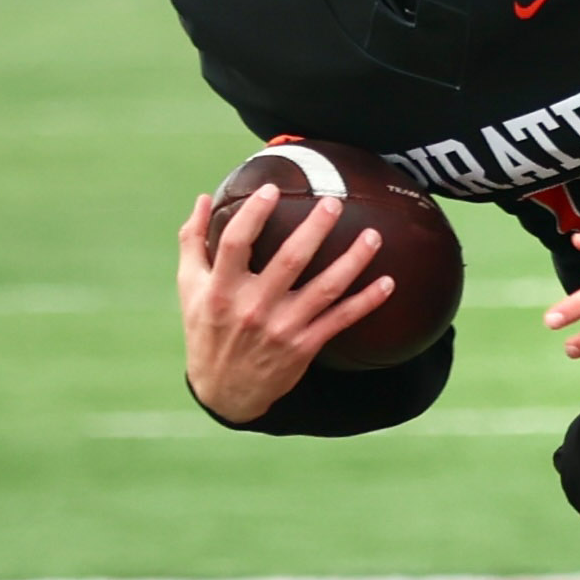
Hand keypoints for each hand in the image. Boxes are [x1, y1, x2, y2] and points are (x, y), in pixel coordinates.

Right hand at [177, 185, 395, 423]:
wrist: (225, 390)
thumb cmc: (207, 328)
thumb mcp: (191, 287)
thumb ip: (194, 241)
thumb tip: (204, 198)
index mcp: (222, 288)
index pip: (236, 243)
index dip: (254, 214)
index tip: (273, 189)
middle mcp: (253, 307)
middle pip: (289, 260)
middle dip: (314, 229)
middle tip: (334, 202)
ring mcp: (282, 327)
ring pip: (324, 289)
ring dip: (352, 261)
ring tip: (373, 236)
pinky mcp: (304, 346)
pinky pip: (340, 320)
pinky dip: (366, 302)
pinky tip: (388, 283)